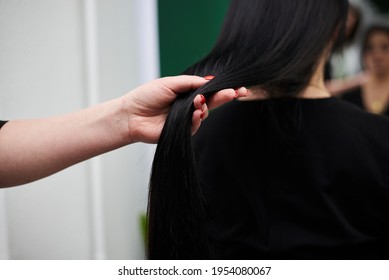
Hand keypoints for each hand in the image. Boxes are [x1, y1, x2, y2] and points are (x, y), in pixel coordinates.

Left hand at [122, 75, 249, 142]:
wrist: (132, 115)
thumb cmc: (147, 96)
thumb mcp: (170, 83)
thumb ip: (190, 82)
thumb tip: (209, 81)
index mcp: (186, 92)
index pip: (208, 90)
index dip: (223, 89)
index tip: (239, 88)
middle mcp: (188, 105)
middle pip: (212, 101)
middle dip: (225, 96)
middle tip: (236, 93)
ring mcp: (186, 118)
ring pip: (205, 113)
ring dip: (206, 107)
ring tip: (199, 103)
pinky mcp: (183, 131)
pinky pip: (196, 125)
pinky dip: (198, 119)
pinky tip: (195, 113)